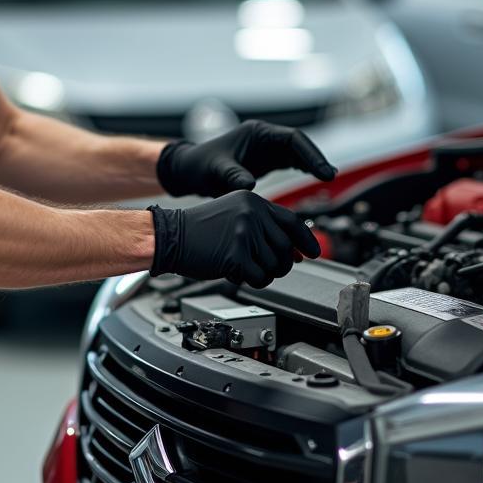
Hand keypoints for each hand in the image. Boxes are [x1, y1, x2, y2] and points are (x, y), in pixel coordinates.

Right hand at [149, 191, 320, 287]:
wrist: (169, 235)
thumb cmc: (197, 230)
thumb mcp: (233, 215)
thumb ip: (263, 228)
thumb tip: (295, 252)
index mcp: (252, 200)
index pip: (292, 221)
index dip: (306, 240)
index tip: (313, 252)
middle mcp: (252, 214)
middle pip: (285, 248)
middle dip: (280, 264)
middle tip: (264, 267)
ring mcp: (245, 233)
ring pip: (276, 266)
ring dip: (264, 273)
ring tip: (244, 267)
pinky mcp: (236, 255)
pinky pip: (260, 278)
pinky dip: (251, 281)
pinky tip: (235, 272)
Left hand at [156, 119, 336, 197]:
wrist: (191, 171)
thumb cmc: (201, 166)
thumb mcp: (216, 171)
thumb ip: (233, 176)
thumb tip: (249, 185)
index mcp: (257, 133)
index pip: (292, 138)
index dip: (310, 153)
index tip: (321, 170)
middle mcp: (265, 137)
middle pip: (300, 144)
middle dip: (315, 159)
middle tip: (329, 176)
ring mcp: (268, 148)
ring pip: (299, 153)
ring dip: (313, 164)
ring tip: (329, 179)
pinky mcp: (268, 160)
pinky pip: (293, 162)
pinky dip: (305, 169)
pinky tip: (317, 179)